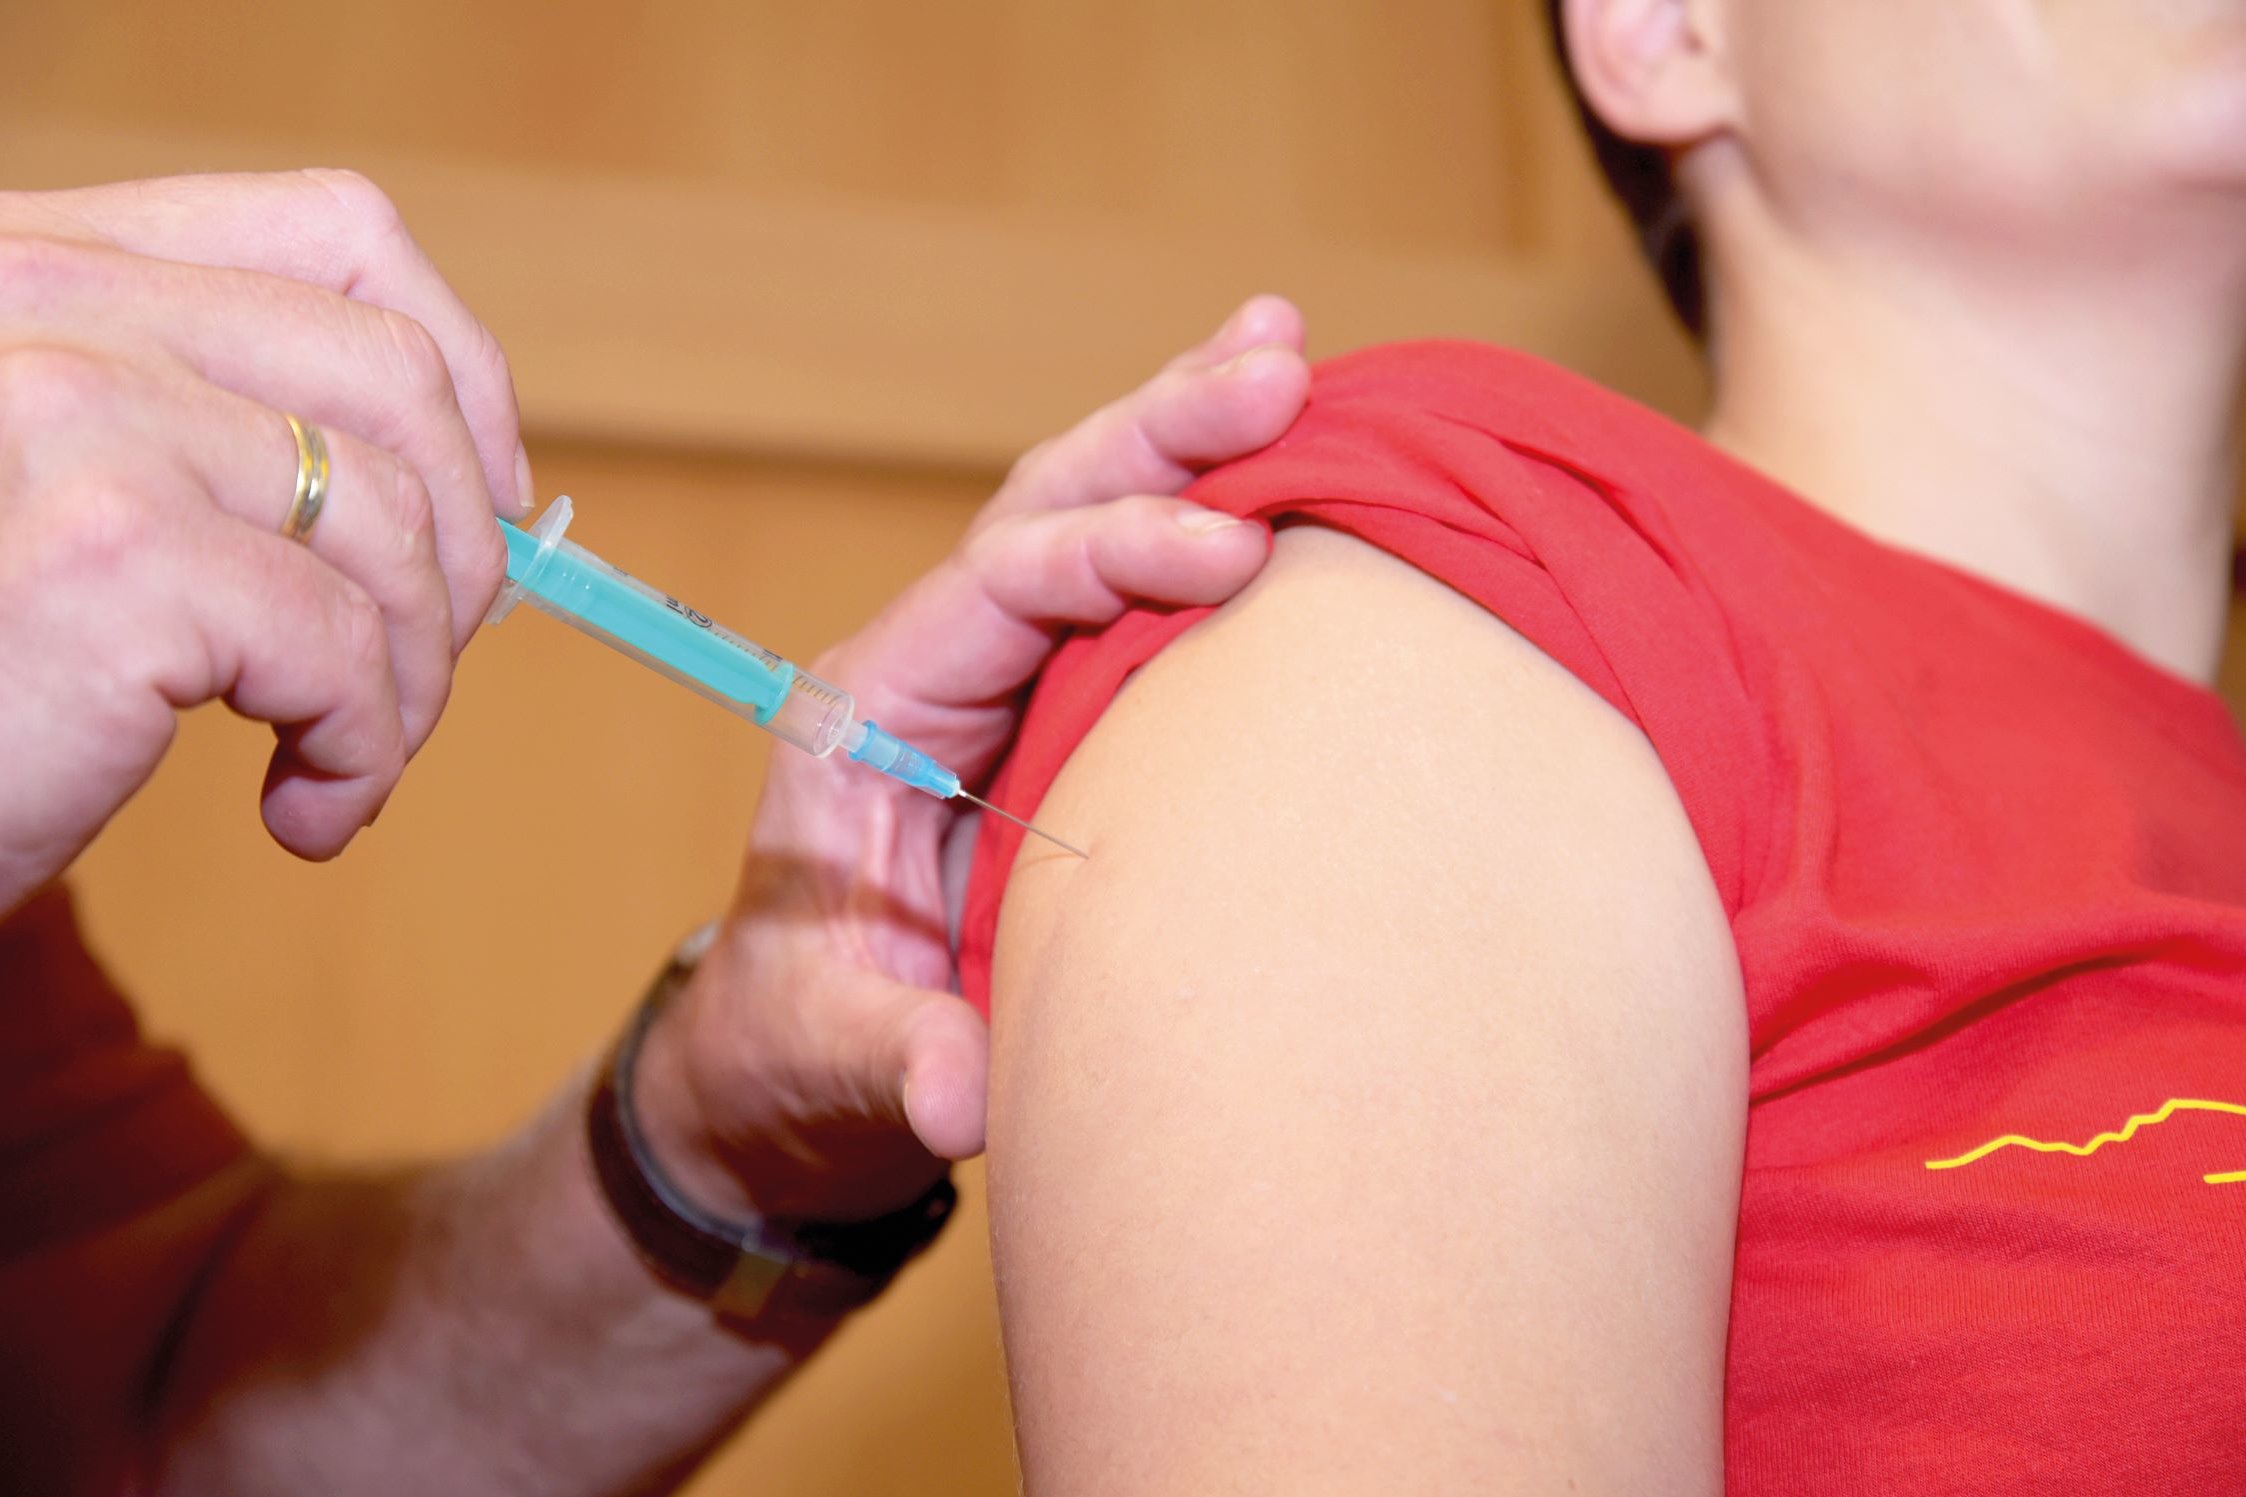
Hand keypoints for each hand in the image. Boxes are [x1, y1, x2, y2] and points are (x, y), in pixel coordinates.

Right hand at [0, 172, 531, 911]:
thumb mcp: (89, 500)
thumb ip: (229, 439)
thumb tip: (485, 487)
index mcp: (47, 268)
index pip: (334, 233)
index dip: (462, 364)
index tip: (496, 493)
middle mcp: (47, 304)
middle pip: (396, 379)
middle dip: (460, 548)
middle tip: (423, 669)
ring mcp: (75, 411)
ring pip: (391, 522)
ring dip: (412, 676)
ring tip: (345, 760)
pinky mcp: (109, 548)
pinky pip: (342, 647)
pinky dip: (362, 749)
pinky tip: (302, 809)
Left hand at [633, 297, 1310, 1222]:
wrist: (790, 1061)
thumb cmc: (798, 1046)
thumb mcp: (832, 1056)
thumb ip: (894, 1059)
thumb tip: (957, 1095)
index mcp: (871, 712)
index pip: (998, 587)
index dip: (1111, 554)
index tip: (1229, 551)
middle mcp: (936, 663)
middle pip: (1048, 506)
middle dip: (1160, 432)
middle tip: (1278, 359)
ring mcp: (1000, 675)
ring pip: (1093, 516)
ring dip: (1187, 433)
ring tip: (1286, 343)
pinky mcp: (1059, 706)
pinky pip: (1137, 589)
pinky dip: (1207, 507)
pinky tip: (1289, 448)